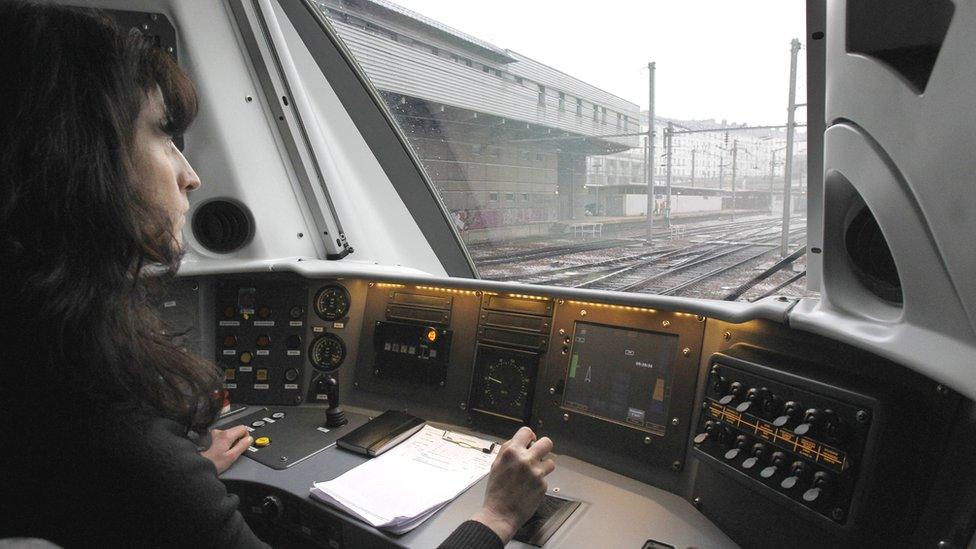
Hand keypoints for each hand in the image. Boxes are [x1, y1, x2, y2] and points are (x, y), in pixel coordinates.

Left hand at [199, 426, 251, 473]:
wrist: (202, 465)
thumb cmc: (215, 463)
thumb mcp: (232, 456)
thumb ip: (242, 446)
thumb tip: (249, 439)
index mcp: (226, 435)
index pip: (243, 428)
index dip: (246, 437)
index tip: (243, 445)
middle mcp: (220, 432)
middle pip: (237, 430)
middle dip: (239, 439)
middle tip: (235, 450)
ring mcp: (216, 434)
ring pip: (232, 433)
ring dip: (233, 441)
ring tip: (228, 451)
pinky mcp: (213, 437)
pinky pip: (225, 436)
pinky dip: (227, 442)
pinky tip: (223, 450)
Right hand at [470, 426, 554, 543]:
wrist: (500, 514)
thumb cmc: (496, 491)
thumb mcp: (496, 465)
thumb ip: (508, 450)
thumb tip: (520, 441)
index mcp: (511, 452)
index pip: (526, 431)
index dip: (530, 436)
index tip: (530, 442)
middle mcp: (525, 459)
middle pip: (546, 442)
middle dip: (544, 447)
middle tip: (539, 454)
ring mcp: (536, 473)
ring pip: (550, 462)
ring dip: (544, 466)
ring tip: (533, 474)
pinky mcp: (543, 485)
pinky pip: (545, 479)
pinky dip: (539, 483)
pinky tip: (529, 489)